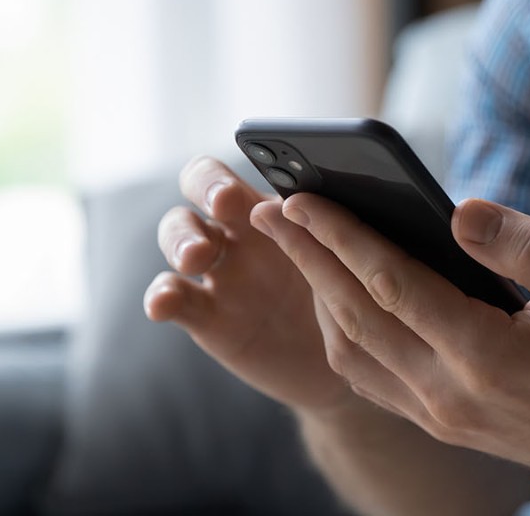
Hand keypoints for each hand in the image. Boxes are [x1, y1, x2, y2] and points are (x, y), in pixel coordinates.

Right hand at [145, 157, 351, 412]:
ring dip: (181, 240)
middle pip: (197, 190)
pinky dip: (162, 298)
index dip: (220, 176)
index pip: (229, 170)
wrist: (354, 359)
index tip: (231, 195)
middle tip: (222, 207)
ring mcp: (218, 273)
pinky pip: (173, 299)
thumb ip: (346, 225)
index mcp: (273, 206)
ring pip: (178, 238)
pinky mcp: (207, 317)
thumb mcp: (356, 257)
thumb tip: (368, 190)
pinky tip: (164, 305)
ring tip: (197, 258)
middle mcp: (238, 230)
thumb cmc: (358, 292)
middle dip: (203, 191)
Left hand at [255, 193, 529, 489]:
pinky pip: (370, 378)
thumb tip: (460, 211)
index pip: (389, 284)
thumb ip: (528, 249)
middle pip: (355, 315)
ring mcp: (439, 416)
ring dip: (316, 295)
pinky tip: (336, 302)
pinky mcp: (440, 424)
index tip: (300, 197)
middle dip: (307, 258)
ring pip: (353, 352)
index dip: (339, 236)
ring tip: (293, 247)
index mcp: (485, 356)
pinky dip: (342, 334)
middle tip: (266, 211)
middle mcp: (448, 394)